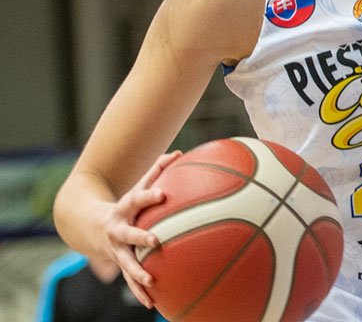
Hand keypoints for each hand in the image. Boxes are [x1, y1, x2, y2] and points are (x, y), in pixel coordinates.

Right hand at [102, 151, 179, 306]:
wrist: (88, 225)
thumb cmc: (125, 203)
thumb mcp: (136, 186)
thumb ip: (157, 170)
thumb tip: (178, 152)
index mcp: (124, 208)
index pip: (137, 199)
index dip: (149, 196)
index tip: (163, 194)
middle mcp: (118, 229)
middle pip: (128, 233)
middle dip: (140, 236)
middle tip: (156, 240)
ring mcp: (116, 249)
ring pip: (126, 262)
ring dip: (137, 272)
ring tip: (151, 281)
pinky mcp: (118, 263)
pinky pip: (130, 279)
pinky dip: (140, 292)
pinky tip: (152, 304)